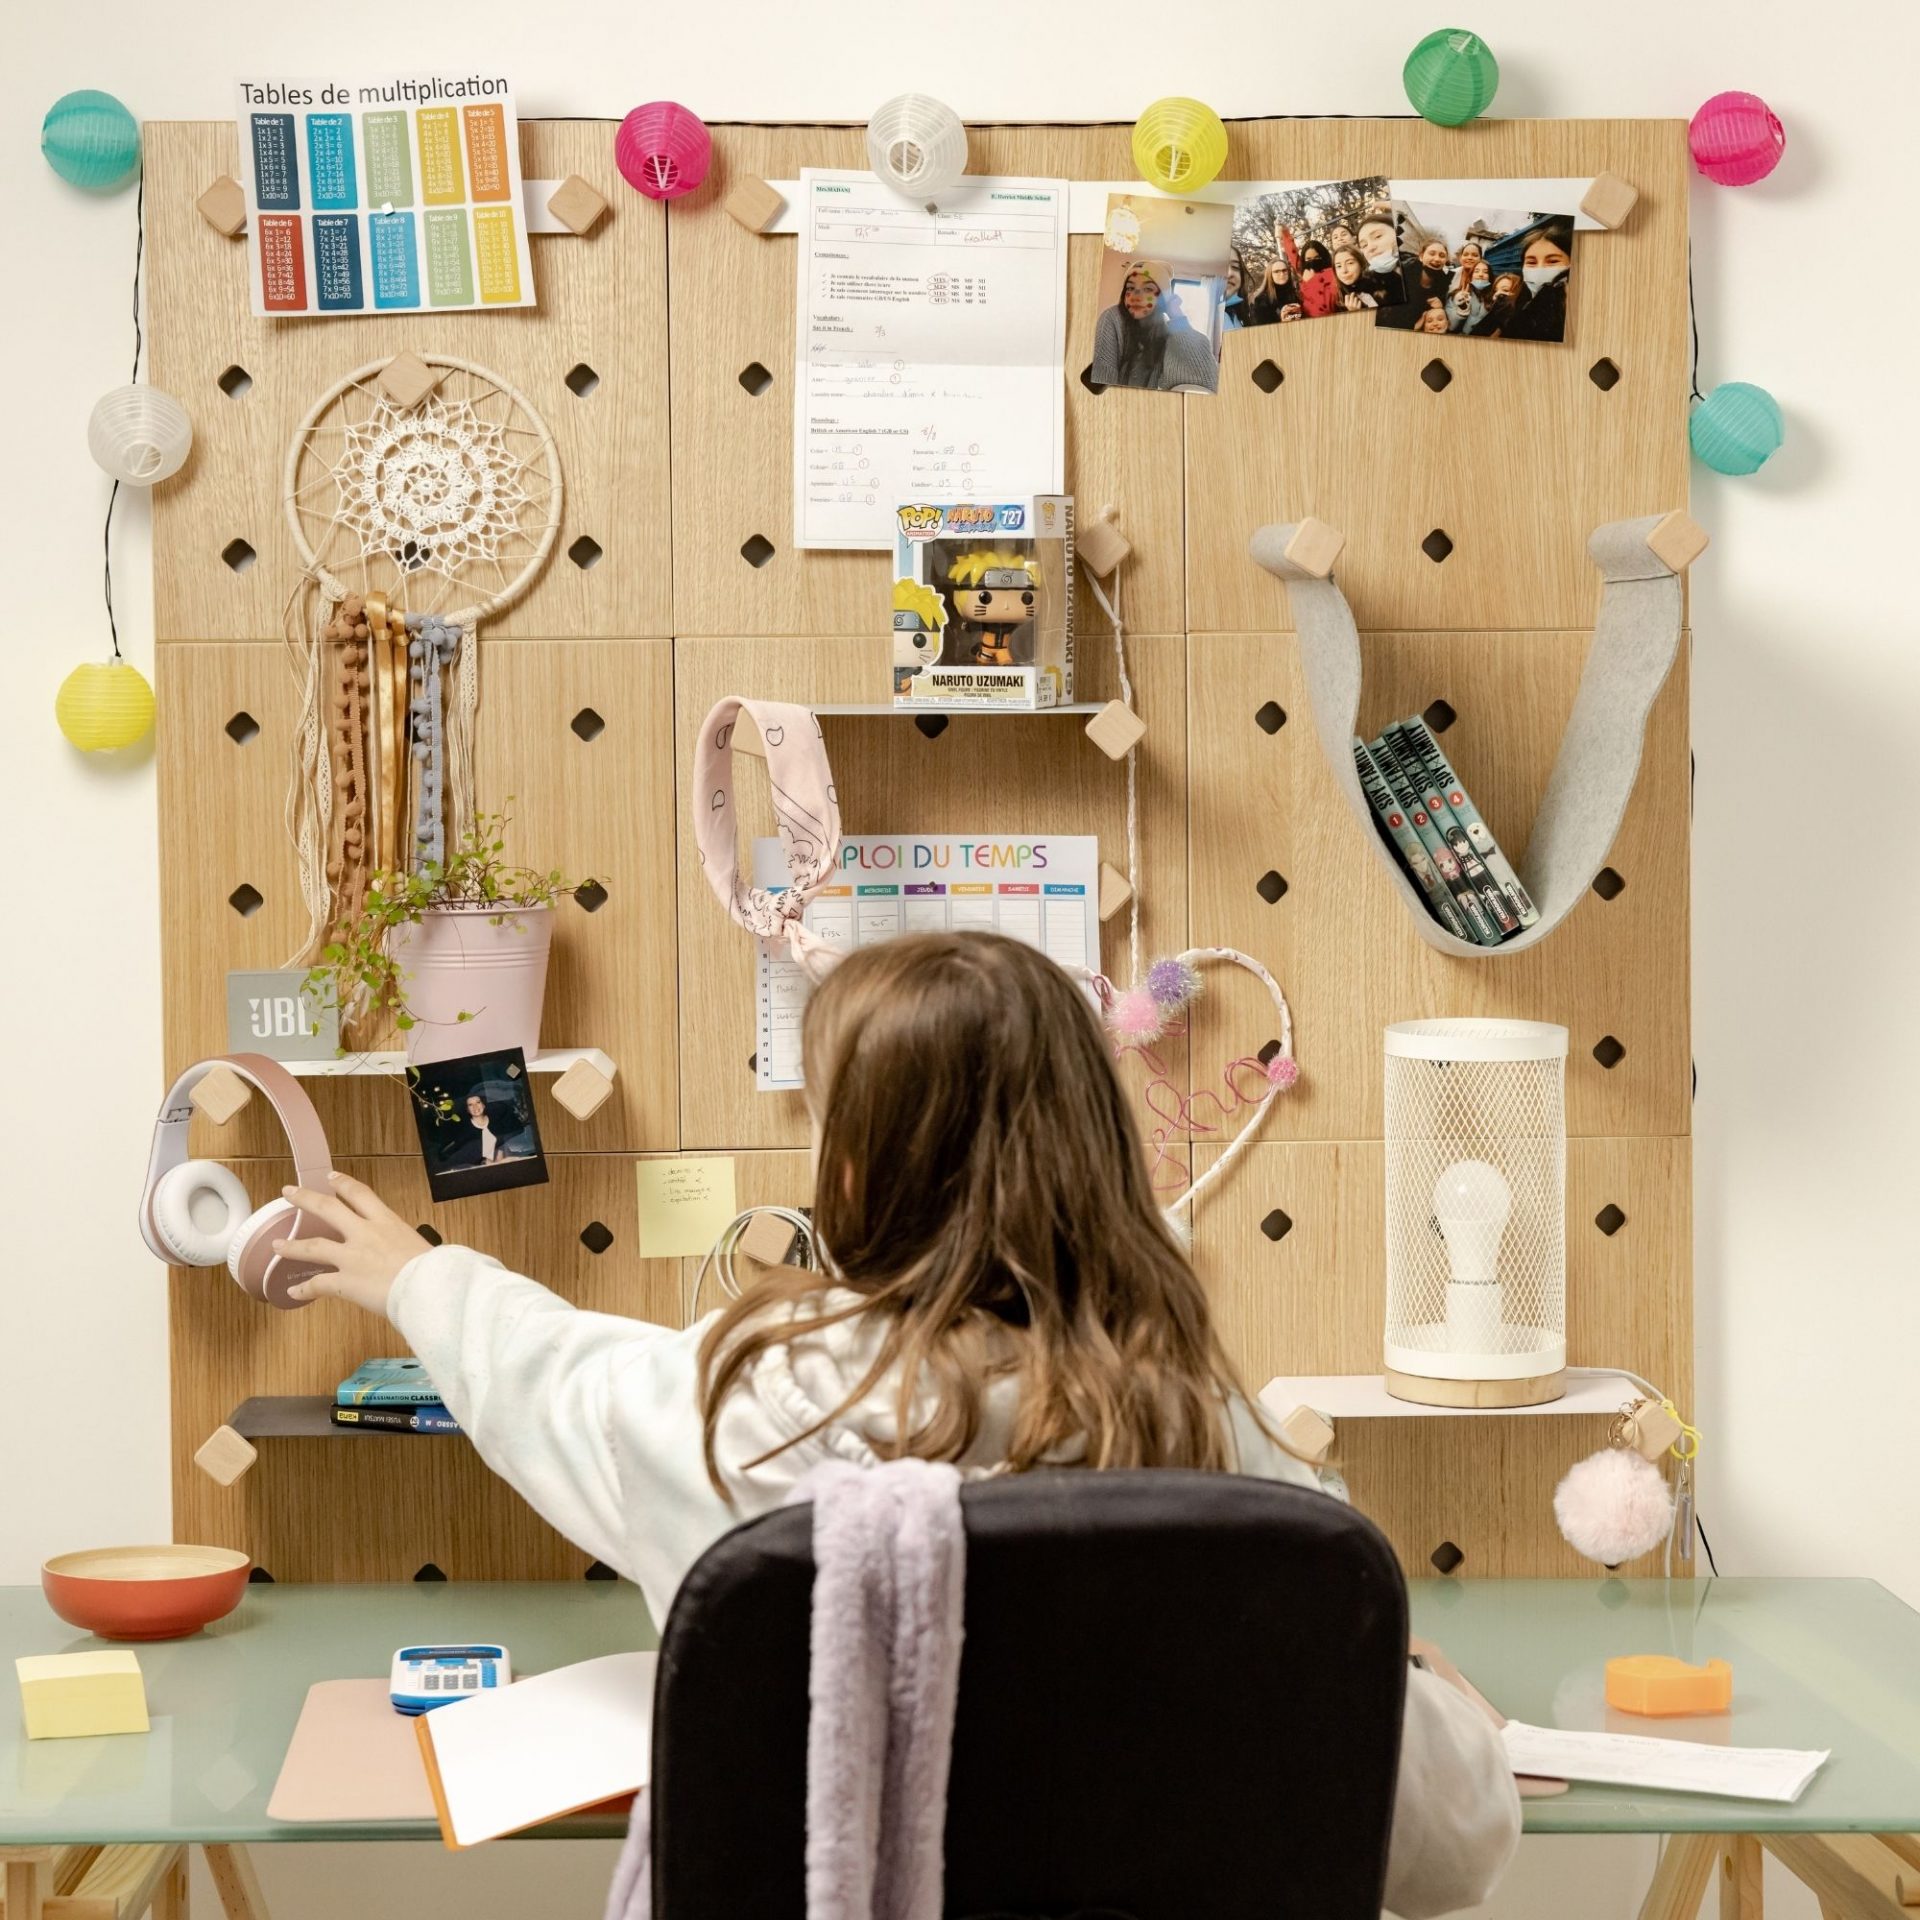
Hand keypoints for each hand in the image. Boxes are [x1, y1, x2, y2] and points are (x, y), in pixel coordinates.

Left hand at [274, 1172, 434, 1315]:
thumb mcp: (419, 1245)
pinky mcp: (344, 1282)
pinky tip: (293, 1291)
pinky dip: (304, 1289)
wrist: (428, 1287)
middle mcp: (365, 1234)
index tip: (331, 1177)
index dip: (343, 1184)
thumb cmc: (435, 1269)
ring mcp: (352, 1257)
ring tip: (277, 1244)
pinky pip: (318, 1284)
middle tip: (289, 1192)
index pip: (360, 1194)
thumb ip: (403, 1245)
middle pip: (328, 1209)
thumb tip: (402, 1253)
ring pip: (314, 1246)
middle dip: (306, 1199)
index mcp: (387, 1222)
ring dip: (293, 1245)